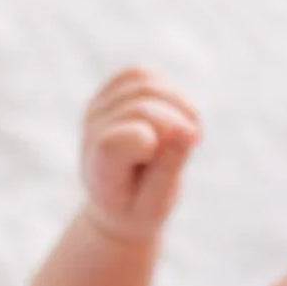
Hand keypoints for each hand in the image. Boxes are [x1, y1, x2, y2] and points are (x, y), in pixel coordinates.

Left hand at [80, 66, 201, 241]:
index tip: (180, 159)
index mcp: (100, 165)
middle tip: (194, 144)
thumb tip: (187, 131)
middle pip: (144, 106)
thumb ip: (168, 170)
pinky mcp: (107, 95)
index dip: (166, 140)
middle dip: (177, 123)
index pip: (135, 135)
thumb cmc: (137, 210)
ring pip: (144, 82)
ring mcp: (97, 109)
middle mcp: (92, 131)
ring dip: (178, 103)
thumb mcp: (155, 205)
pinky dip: (165, 92)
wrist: (115, 206)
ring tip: (189, 131)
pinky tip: (175, 117)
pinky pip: (141, 75)